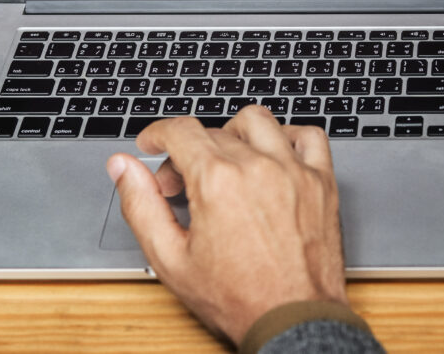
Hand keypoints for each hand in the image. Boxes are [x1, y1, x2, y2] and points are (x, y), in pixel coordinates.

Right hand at [106, 106, 346, 344]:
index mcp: (217, 181)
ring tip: (225, 163)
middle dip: (188, 152)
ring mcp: (293, 171)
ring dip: (234, 134)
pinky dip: (287, 137)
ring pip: (257, 121)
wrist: (292, 321)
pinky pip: (308, 136)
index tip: (152, 144)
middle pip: (213, 132)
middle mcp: (257, 167)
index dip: (158, 134)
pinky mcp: (321, 182)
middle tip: (182, 184)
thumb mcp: (170, 259)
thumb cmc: (238, 298)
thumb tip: (122, 167)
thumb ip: (141, 205)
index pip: (180, 131)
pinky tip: (273, 156)